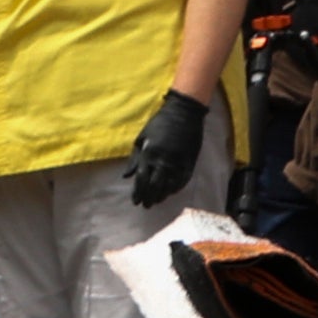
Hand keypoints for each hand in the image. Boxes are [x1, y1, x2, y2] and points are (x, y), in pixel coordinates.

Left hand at [125, 89, 208, 209]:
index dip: (138, 193)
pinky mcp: (190, 160)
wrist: (185, 112)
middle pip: (155, 186)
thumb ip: (134, 159)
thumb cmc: (160, 123)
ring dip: (162, 195)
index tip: (136, 201)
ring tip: (158, 201)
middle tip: (146, 205)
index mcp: (149, 154)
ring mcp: (178, 161)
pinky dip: (177, 188)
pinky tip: (172, 192)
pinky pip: (184, 179)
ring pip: (169, 185)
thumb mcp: (142, 138)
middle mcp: (163, 160)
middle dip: (149, 197)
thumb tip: (126, 176)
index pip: (142, 179)